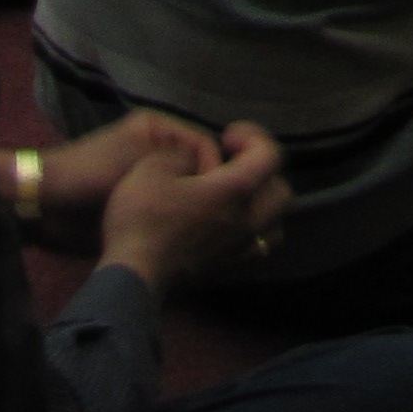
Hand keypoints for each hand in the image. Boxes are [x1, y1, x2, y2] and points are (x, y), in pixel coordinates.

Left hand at [0, 109, 220, 240]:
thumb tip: (214, 173)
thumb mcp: (135, 160)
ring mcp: (147, 180)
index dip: (212, 171)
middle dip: (200, 193)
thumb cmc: (89, 177)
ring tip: (194, 232)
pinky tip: (179, 239)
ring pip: (182, 194)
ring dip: (186, 211)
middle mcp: (157, 152)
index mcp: (158, 130)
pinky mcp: (138, 207)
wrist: (45, 209)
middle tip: (206, 220)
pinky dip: (173, 223)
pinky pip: (166, 212)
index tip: (213, 199)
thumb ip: (177, 160)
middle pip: (194, 171)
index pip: (204, 147)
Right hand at [99, 120, 289, 293]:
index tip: (226, 137)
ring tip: (237, 195)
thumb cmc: (142, 219)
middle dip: (263, 170)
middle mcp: (247, 220)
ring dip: (264, 203)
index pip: (270, 155)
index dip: (253, 135)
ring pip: (275, 223)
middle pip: (281, 190)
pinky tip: (227, 223)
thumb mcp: (153, 166)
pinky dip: (253, 230)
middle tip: (234, 163)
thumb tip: (195, 159)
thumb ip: (183, 153)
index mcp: (235, 190)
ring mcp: (239, 248)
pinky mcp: (227, 267)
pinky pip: (257, 246)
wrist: (131, 275)